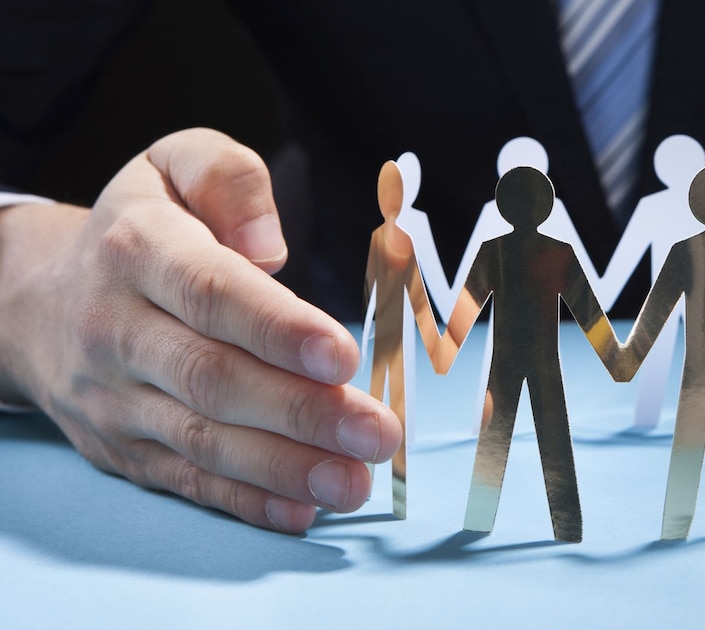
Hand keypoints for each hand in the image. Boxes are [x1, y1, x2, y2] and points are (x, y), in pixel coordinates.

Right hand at [0, 129, 400, 532]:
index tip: (342, 355)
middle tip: (377, 432)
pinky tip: (303, 509)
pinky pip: (186, 481)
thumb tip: (269, 246)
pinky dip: (246, 502)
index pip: (210, 293)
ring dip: (285, 467)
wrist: (31, 299)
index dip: (278, 329)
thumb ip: (227, 177)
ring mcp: (116, 398)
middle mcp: (118, 329)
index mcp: (138, 250)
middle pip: (214, 379)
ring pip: (203, 441)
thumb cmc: (136, 230)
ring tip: (354, 481)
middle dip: (302, 412)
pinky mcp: (124, 448)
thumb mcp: (170, 166)